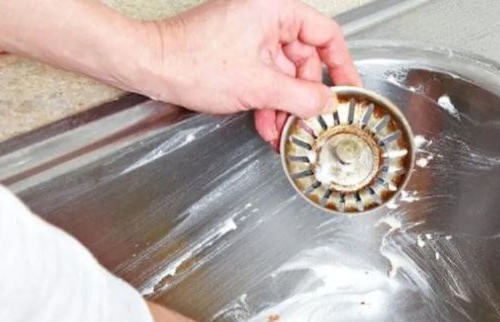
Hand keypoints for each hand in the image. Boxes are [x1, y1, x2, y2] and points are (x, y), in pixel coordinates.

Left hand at [128, 0, 362, 148]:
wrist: (151, 67)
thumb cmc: (191, 61)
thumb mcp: (258, 86)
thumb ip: (300, 96)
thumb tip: (326, 103)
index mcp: (275, 9)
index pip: (325, 34)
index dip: (342, 65)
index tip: (348, 90)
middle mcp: (265, 17)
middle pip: (304, 60)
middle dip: (304, 97)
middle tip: (310, 122)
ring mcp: (250, 35)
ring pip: (284, 74)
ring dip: (285, 106)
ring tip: (282, 131)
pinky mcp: (237, 53)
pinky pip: (265, 78)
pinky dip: (268, 102)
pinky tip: (266, 125)